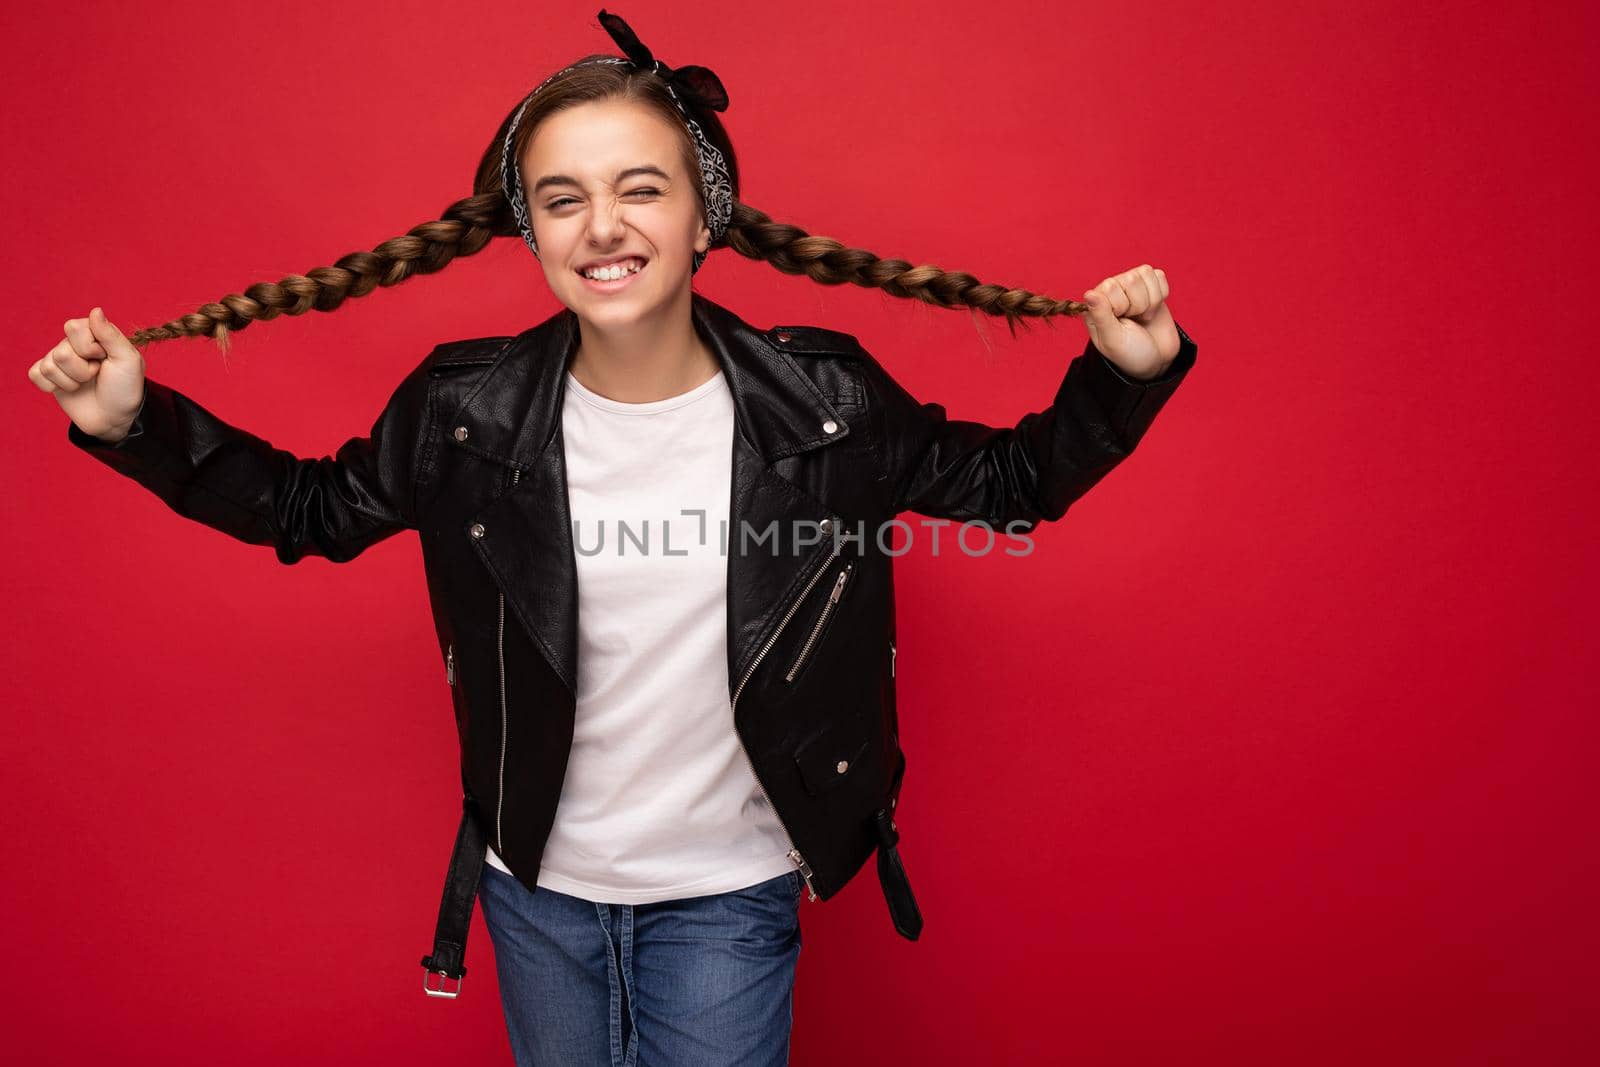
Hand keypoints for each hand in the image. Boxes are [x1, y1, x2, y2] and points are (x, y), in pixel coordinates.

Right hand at [28, 307, 146, 441]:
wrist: (115, 417)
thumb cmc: (125, 387)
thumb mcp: (128, 360)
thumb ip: (111, 335)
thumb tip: (95, 311)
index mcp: (93, 333)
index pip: (74, 327)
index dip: (90, 348)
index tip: (105, 358)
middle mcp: (73, 343)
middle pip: (61, 351)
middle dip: (82, 369)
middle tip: (97, 373)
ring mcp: (59, 360)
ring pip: (49, 365)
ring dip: (72, 381)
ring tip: (87, 383)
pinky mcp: (48, 377)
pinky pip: (35, 374)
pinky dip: (54, 386)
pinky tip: (70, 389)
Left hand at [1082, 264, 1180, 381]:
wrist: (1155, 361)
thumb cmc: (1129, 353)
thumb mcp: (1112, 339)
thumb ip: (1101, 316)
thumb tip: (1089, 294)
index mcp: (1095, 303)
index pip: (1111, 286)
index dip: (1122, 306)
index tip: (1121, 322)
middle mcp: (1111, 291)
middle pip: (1131, 279)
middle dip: (1138, 305)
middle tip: (1133, 321)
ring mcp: (1130, 287)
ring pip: (1145, 274)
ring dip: (1150, 301)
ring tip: (1142, 317)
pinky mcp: (1150, 286)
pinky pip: (1159, 275)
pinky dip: (1161, 295)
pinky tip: (1153, 309)